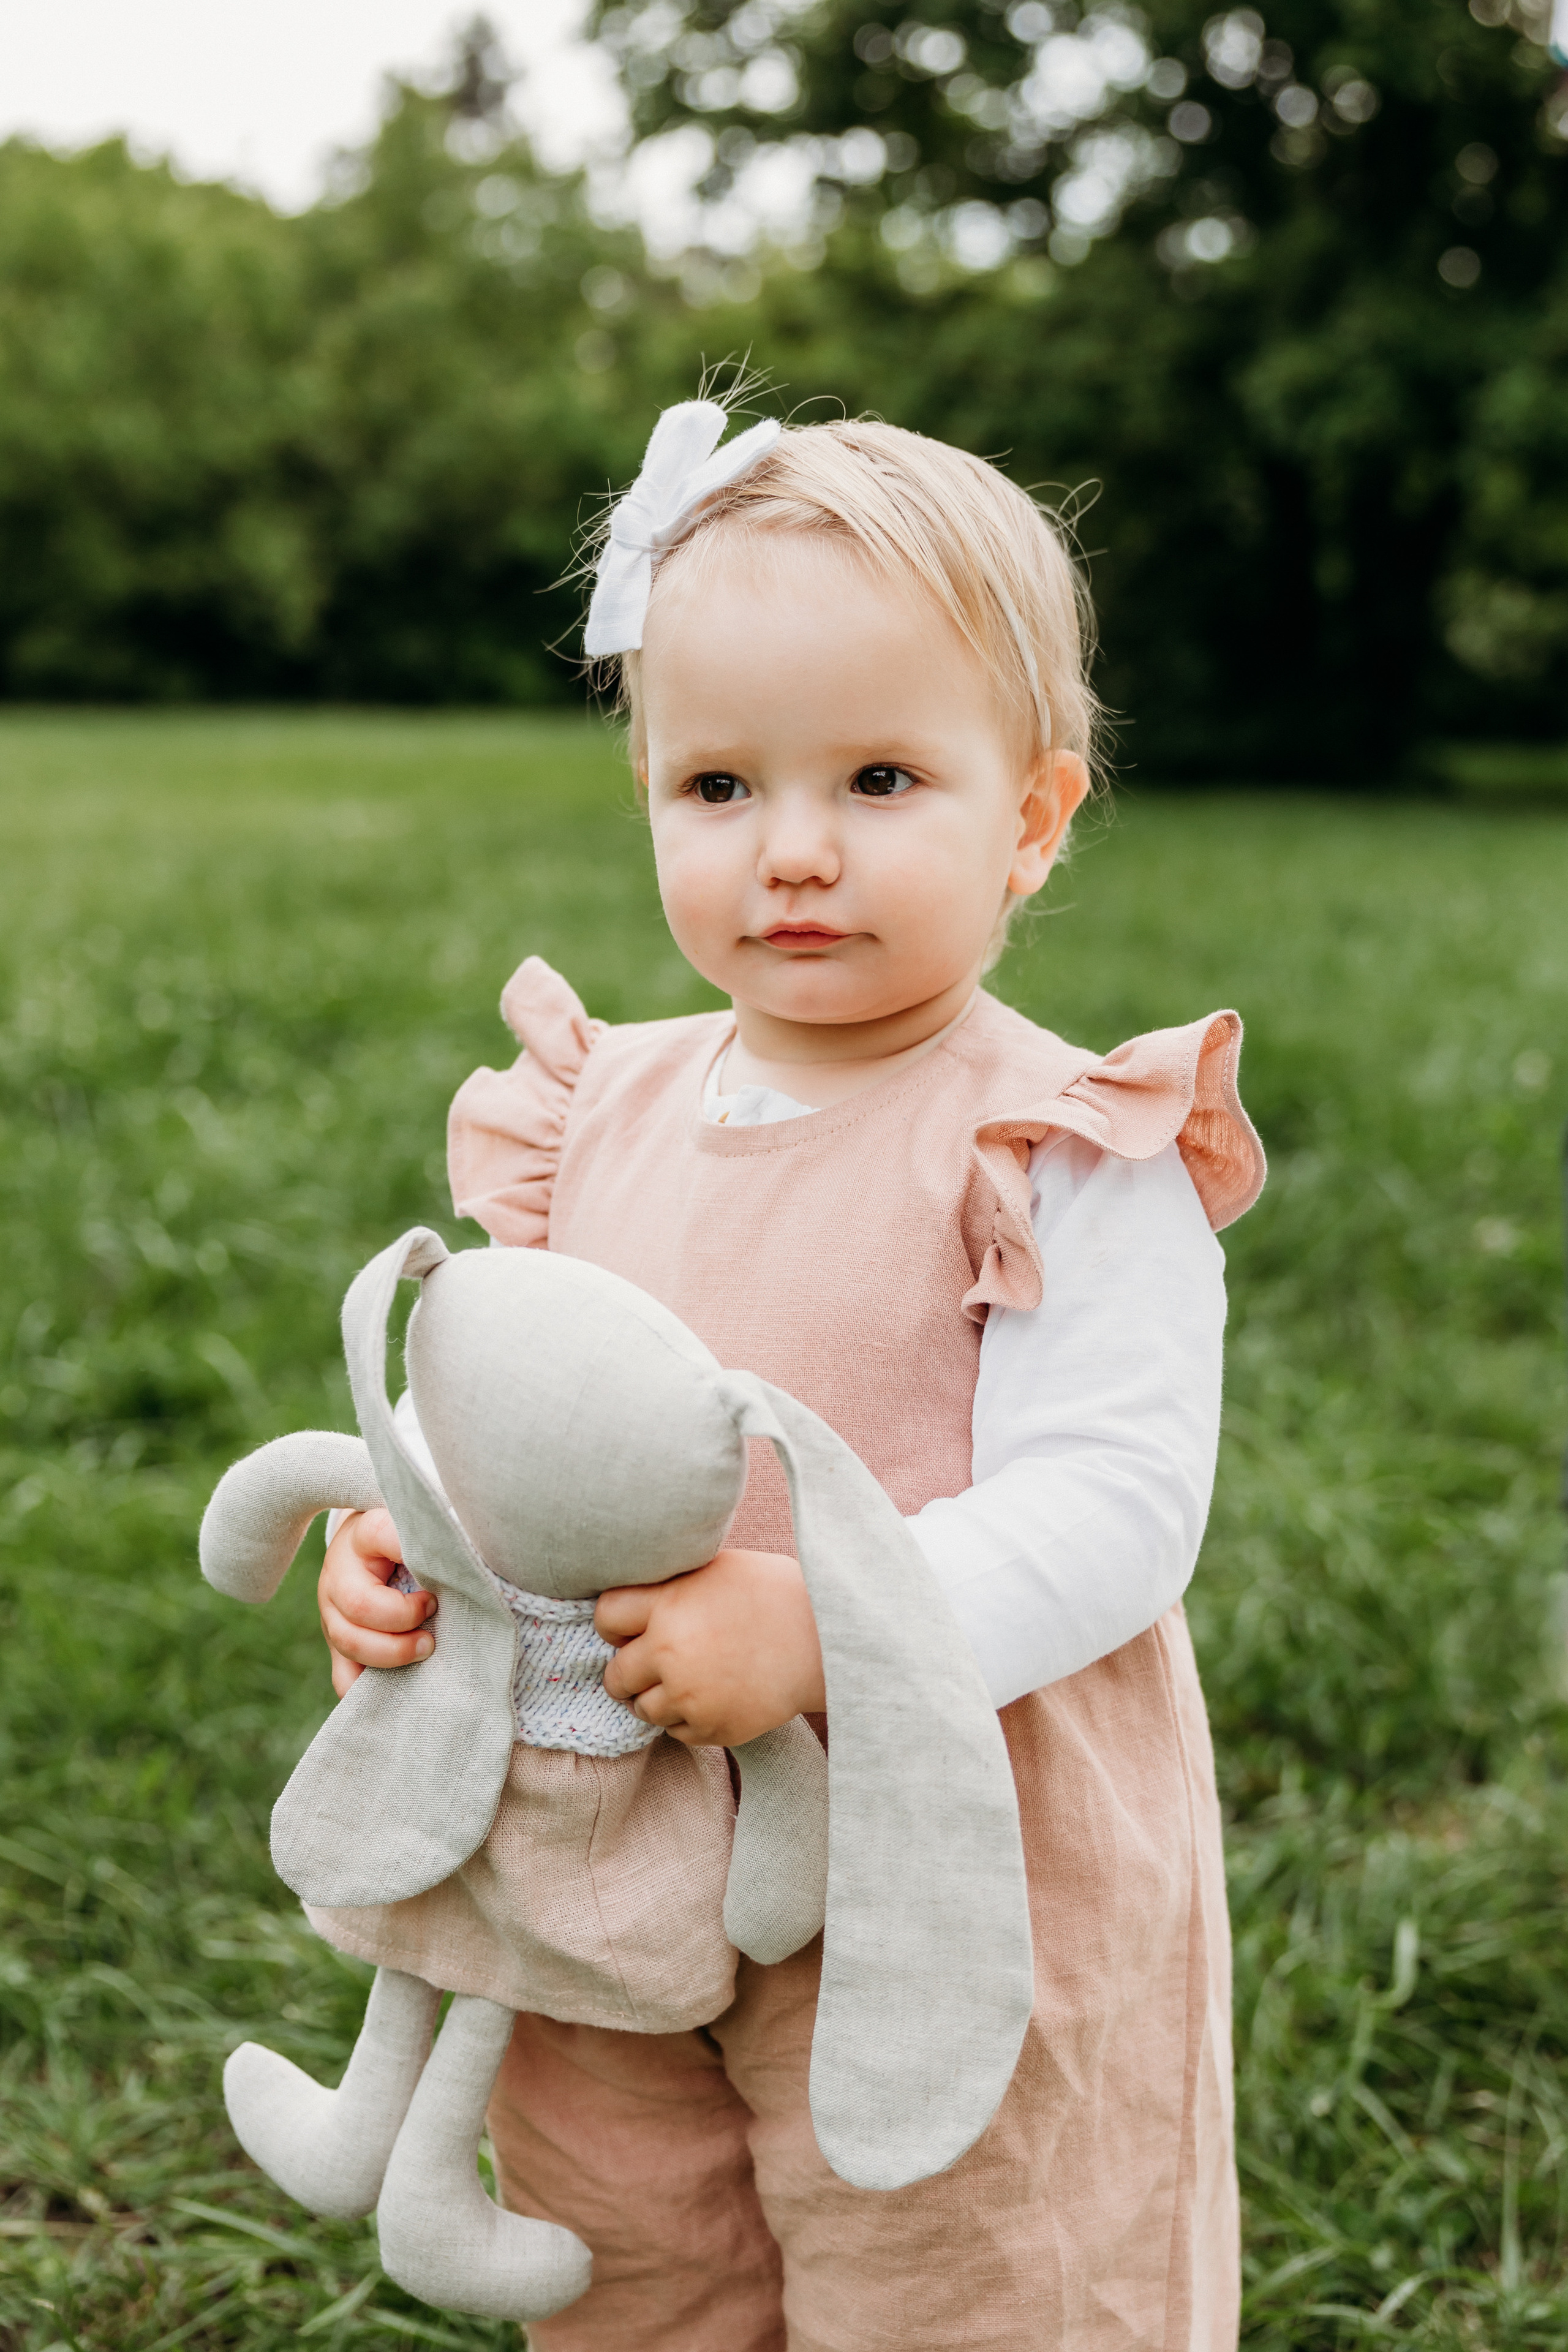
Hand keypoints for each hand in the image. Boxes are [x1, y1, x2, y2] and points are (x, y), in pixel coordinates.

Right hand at [318, 1508, 436, 1698]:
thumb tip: (473, 1556)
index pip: (380, 1534)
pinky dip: (369, 1687)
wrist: (365, 1548)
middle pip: (359, 1604)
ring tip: (426, 1647)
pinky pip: (343, 1676)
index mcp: (364, 1535)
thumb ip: (434, 1539)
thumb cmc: (403, 1538)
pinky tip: (399, 1687)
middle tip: (434, 1612)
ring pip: (348, 1641)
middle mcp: (340, 1573)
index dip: (412, 1555)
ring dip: (392, 1653)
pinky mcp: (336, 1642)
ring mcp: (332, 1611)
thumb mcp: (414, 1528)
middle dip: (403, 1618)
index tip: (440, 1566)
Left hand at [595, 1550, 824, 1747]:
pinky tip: (714, 1695)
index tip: (628, 1628)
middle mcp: (670, 1652)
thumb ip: (670, 1588)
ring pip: (643, 1710)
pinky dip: (688, 1718)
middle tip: (653, 1662)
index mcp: (669, 1604)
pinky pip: (676, 1732)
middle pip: (615, 1675)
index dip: (614, 1624)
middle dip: (629, 1671)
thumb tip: (633, 1601)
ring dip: (657, 1698)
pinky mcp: (712, 1729)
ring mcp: (690, 1696)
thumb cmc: (774, 1594)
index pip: (605, 1618)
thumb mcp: (715, 1570)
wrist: (827, 1642)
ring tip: (689, 1679)